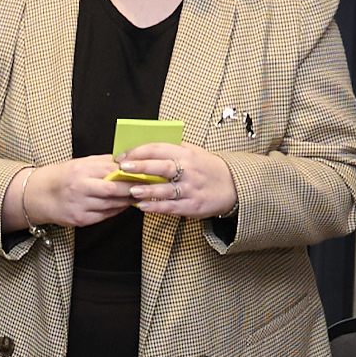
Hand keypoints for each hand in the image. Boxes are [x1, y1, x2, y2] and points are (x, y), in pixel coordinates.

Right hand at [1, 157, 140, 230]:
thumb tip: (127, 159)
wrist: (38, 196)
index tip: (145, 172)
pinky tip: (123, 205)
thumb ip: (103, 162)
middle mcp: (79, 188)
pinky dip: (117, 210)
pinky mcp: (79, 220)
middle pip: (114, 189)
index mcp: (80, 170)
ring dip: (127, 201)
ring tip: (138, 196)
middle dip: (132, 189)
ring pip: (111, 204)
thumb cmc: (62, 177)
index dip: (131, 173)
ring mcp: (79, 206)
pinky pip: (104, 216)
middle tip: (147, 187)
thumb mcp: (79, 163)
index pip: (112, 171)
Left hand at [116, 144, 237, 218]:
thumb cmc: (206, 168)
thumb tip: (140, 149)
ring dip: (148, 190)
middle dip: (141, 166)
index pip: (159, 148)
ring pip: (166, 189)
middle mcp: (189, 170)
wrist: (233, 185)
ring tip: (131, 190)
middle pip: (162, 167)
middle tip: (122, 168)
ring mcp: (191, 189)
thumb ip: (171, 150)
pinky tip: (142, 206)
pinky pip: (172, 207)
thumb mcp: (193, 152)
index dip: (139, 151)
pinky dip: (156, 207)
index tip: (122, 156)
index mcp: (186, 153)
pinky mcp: (193, 206)